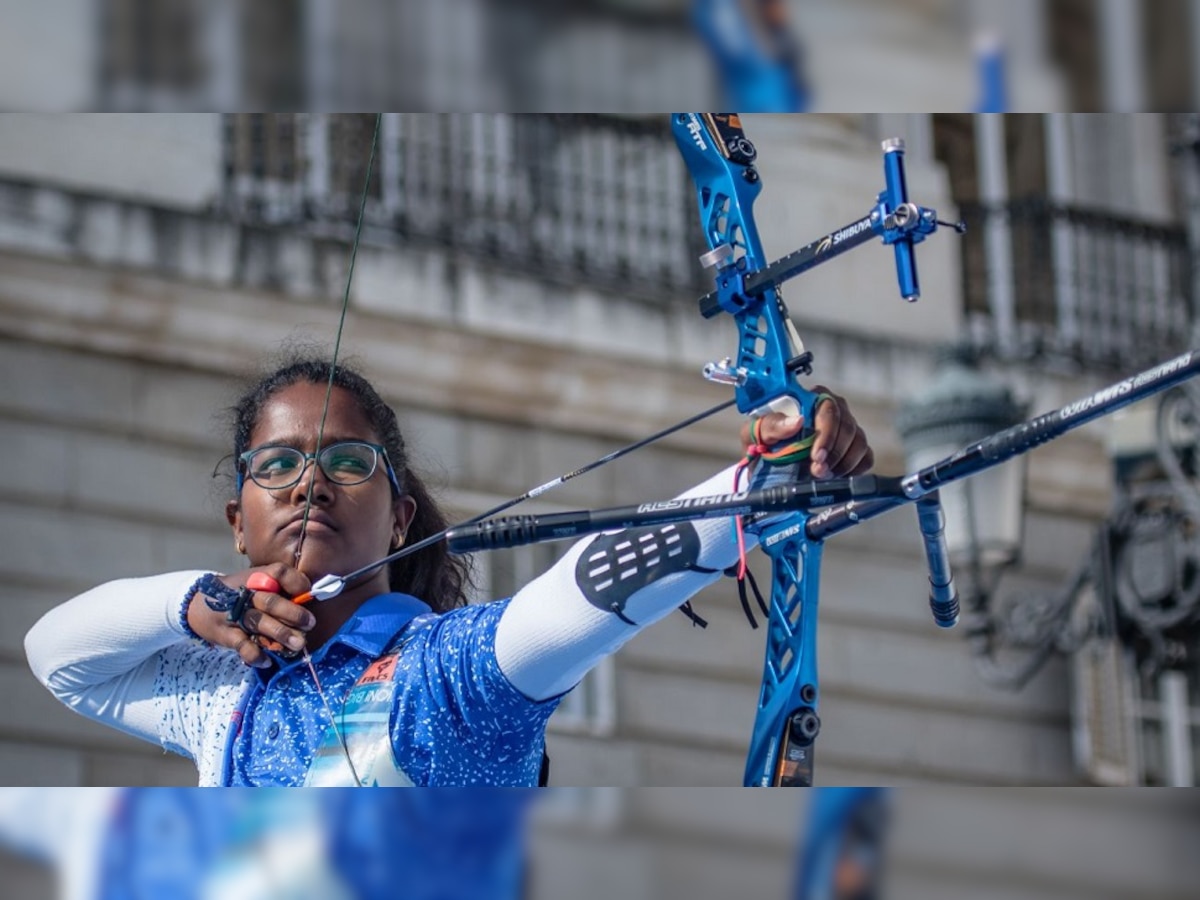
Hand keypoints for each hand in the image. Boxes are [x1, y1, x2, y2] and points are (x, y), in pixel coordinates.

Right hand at [186, 565, 314, 667]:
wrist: (195, 604)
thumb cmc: (236, 594)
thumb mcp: (254, 583)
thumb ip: (278, 589)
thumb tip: (309, 598)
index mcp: (256, 578)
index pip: (278, 573)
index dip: (295, 581)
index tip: (307, 591)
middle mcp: (245, 594)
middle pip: (271, 601)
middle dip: (293, 613)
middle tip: (310, 623)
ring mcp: (234, 614)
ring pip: (259, 623)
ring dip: (280, 634)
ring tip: (298, 644)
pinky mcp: (225, 633)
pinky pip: (242, 645)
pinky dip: (255, 654)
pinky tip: (267, 660)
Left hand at [740, 387, 873, 478]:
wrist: (766, 465)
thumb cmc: (763, 442)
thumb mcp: (757, 432)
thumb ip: (772, 425)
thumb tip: (796, 421)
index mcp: (811, 399)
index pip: (828, 408)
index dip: (826, 433)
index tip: (816, 456)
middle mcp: (833, 410)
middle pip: (847, 427)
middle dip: (833, 453)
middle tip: (817, 471)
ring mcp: (847, 429)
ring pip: (859, 443)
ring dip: (843, 464)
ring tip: (822, 475)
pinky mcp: (854, 448)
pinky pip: (866, 457)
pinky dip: (854, 470)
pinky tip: (836, 475)